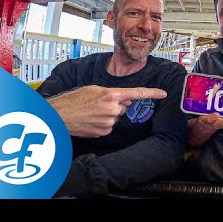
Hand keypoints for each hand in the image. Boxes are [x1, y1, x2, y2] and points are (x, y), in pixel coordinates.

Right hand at [47, 85, 166, 137]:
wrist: (59, 115)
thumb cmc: (74, 100)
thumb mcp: (94, 89)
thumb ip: (113, 93)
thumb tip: (126, 100)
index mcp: (111, 94)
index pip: (136, 93)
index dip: (152, 93)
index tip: (163, 93)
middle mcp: (112, 109)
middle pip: (123, 107)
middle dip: (115, 105)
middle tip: (98, 104)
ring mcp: (109, 122)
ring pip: (116, 117)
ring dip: (107, 115)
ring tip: (91, 112)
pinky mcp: (104, 132)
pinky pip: (109, 126)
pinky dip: (102, 124)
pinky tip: (91, 120)